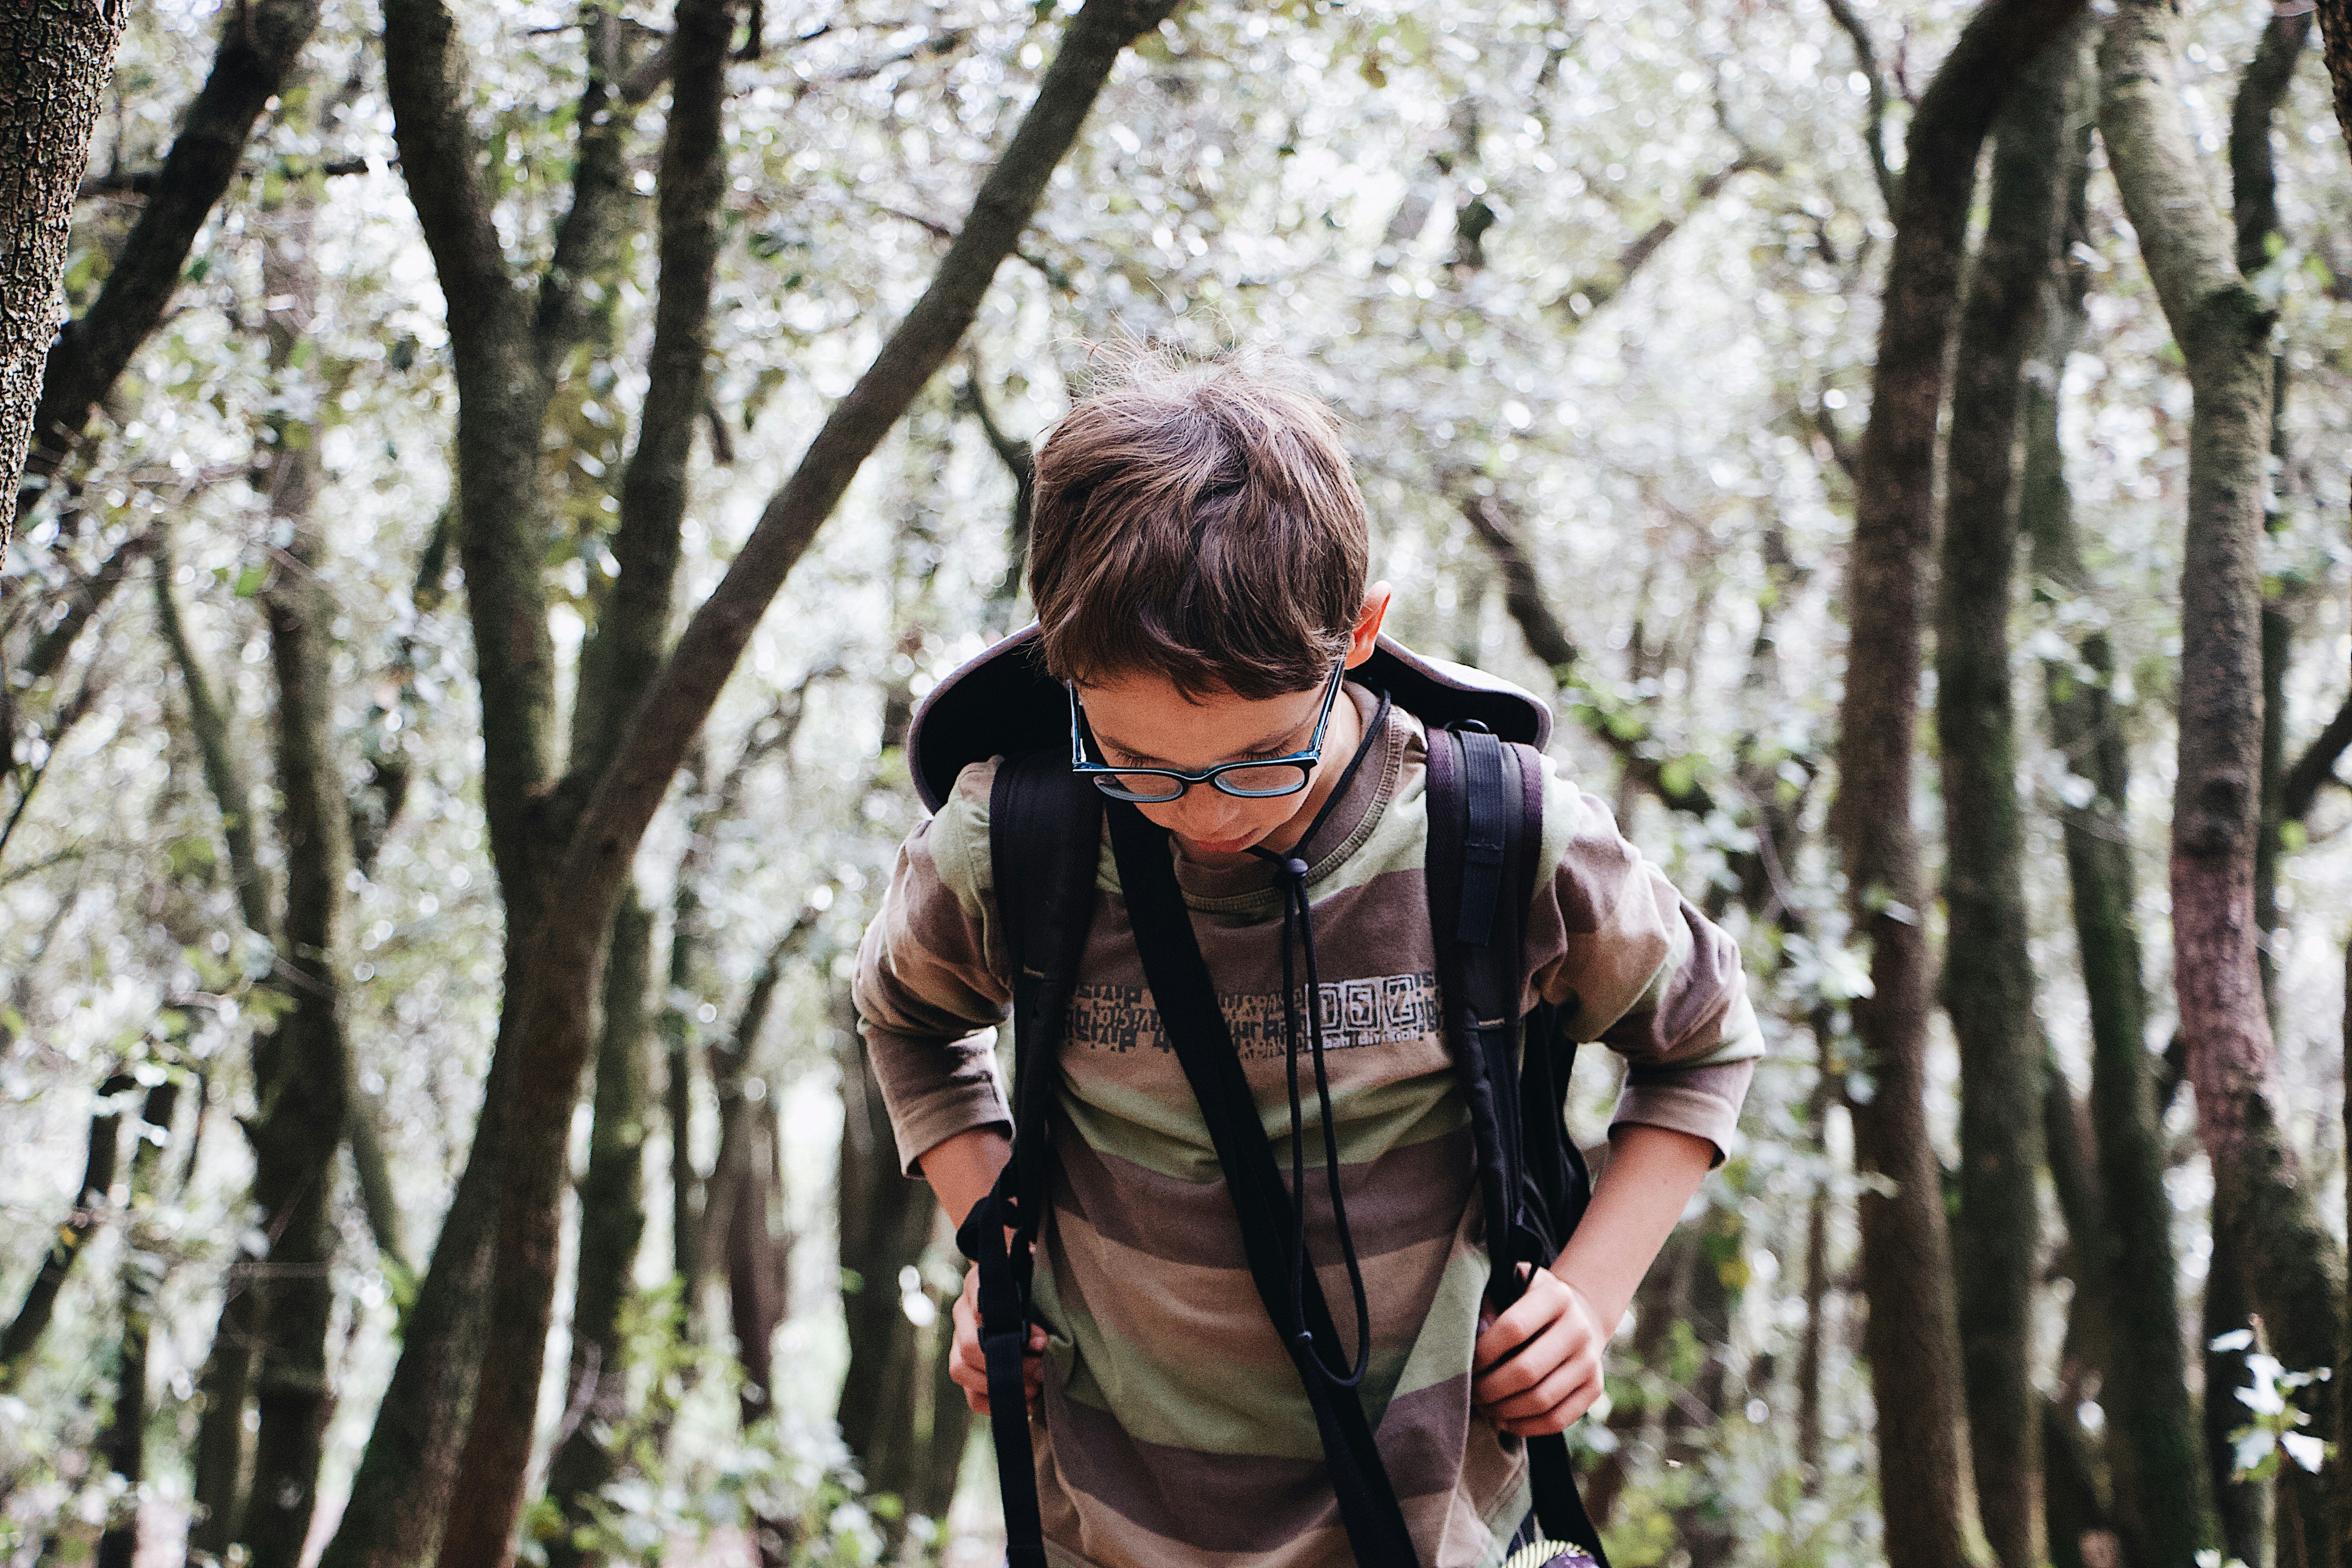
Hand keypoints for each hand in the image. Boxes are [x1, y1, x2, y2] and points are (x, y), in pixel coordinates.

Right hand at [948, 1262, 1047, 1414]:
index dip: (1006, 1322)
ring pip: (961, 1370)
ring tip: (1034, 1389)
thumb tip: (1038, 1335)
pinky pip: (971, 1396)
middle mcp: (961, 1314)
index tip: (1041, 1340)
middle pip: (969, 1345)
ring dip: (1000, 1384)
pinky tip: (1024, 1402)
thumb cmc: (1026, 1292)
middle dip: (1008, 1363)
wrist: (1018, 1305)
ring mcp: (957, 1343)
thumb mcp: (1028, 1286)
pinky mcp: (965, 1371)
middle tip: (1041, 1371)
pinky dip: (997, 1403)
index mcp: (975, 1284)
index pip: (979, 1299)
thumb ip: (1029, 1298)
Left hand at [1471, 1265, 1607, 1436]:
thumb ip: (1489, 1303)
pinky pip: (1557, 1419)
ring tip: (1484, 1406)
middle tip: (1470, 1391)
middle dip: (1490, 1388)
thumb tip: (1477, 1333)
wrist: (1578, 1316)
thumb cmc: (1529, 1303)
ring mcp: (1590, 1361)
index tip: (1466, 1362)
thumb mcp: (1511, 1287)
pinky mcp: (1594, 1388)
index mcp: (1556, 1296)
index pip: (1514, 1327)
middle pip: (1526, 1370)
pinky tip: (1503, 1420)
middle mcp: (1579, 1328)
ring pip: (1541, 1400)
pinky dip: (1525, 1426)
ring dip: (1504, 1410)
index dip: (1484, 1351)